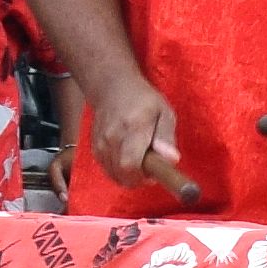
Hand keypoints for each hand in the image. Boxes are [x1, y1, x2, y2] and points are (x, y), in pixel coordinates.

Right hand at [89, 80, 198, 206]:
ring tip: (140, 161)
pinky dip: (119, 171)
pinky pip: (107, 169)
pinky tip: (128, 159)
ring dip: (129, 176)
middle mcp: (113, 137)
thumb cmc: (143, 100)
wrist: (112, 88)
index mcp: (133, 128)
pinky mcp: (95, 147)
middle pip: (122, 174)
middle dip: (139, 179)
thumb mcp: (164, 112)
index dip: (143, 177)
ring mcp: (101, 143)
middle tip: (150, 167)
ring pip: (114, 175)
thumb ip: (167, 136)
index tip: (155, 174)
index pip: (131, 165)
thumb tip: (171, 159)